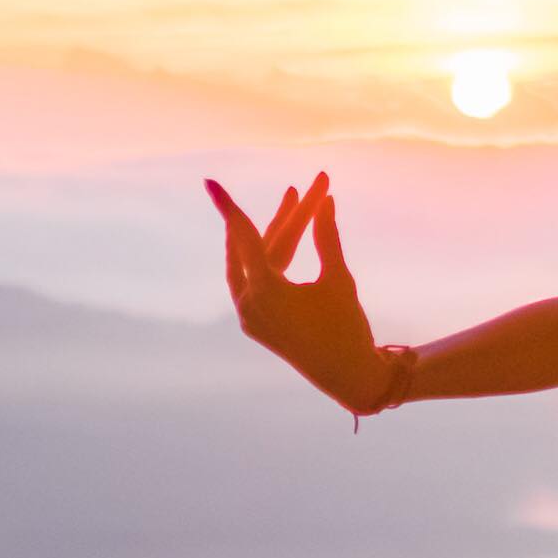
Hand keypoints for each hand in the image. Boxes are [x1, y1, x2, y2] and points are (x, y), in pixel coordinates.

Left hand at [206, 171, 388, 414]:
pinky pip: (257, 280)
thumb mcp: (339, 278)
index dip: (229, 207)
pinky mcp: (256, 322)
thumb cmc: (346, 327)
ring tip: (296, 201)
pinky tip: (287, 236)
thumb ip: (327, 237)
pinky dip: (272, 258)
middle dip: (283, 218)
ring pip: (258, 263)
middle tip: (299, 189)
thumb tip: (325, 200)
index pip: (244, 239)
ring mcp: (250, 315)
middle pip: (258, 248)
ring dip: (277, 235)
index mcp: (266, 293)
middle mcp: (250, 304)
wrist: (347, 374)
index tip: (210, 183)